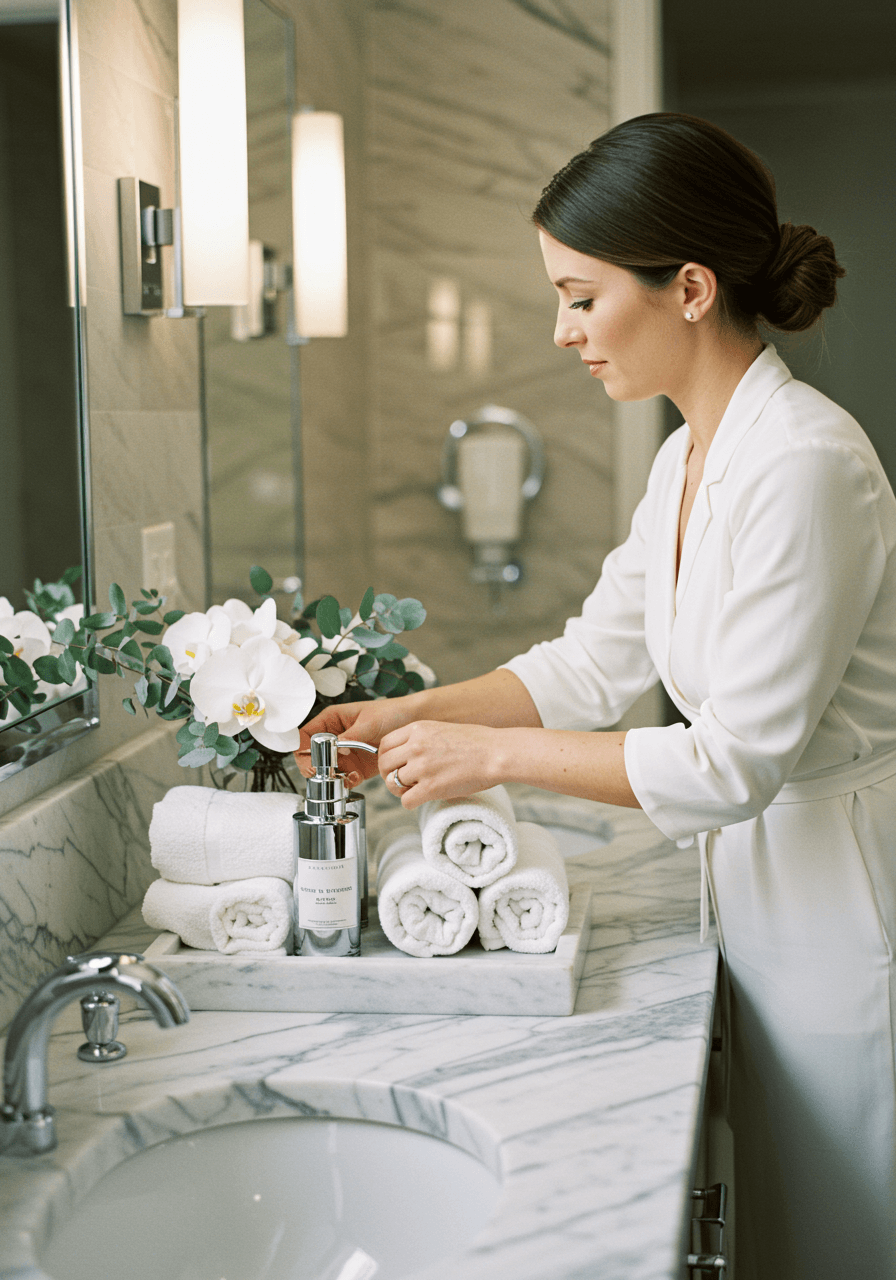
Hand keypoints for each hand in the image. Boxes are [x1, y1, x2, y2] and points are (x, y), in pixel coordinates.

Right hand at [294, 698, 424, 783]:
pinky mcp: (356, 767)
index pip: (305, 735)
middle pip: (311, 756)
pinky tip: (353, 778)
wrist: (414, 723)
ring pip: (325, 770)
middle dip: (315, 767)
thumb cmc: (391, 713)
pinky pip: (343, 778)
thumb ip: (350, 735)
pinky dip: (344, 782)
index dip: (303, 748)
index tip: (309, 760)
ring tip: (341, 777)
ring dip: (330, 777)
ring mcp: (344, 754)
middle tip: (324, 772)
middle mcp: (334, 737)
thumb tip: (334, 748)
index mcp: (332, 720)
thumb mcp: (369, 722)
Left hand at [378, 720, 502, 809]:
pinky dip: (410, 803)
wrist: (497, 753)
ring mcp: (422, 767)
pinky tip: (421, 799)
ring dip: (400, 790)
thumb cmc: (477, 742)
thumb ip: (421, 738)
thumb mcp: (442, 728)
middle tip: (400, 781)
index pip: (384, 744)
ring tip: (414, 790)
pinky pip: (406, 801)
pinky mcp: (431, 787)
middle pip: (384, 764)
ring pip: (392, 783)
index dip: (386, 757)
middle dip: (388, 775)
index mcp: (418, 729)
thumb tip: (406, 753)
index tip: (393, 764)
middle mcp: (416, 746)